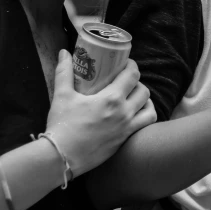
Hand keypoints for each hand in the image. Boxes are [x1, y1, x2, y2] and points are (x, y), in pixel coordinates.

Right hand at [46, 51, 156, 176]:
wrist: (61, 157)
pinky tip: (137, 113)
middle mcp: (124, 112)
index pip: (132, 75)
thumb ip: (64, 72)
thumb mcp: (62, 95)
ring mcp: (127, 128)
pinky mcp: (126, 140)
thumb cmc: (61, 125)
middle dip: (137, 82)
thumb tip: (64, 53)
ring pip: (149, 108)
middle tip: (127, 80)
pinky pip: (146, 124)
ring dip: (145, 99)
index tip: (126, 63)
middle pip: (143, 90)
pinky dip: (146, 116)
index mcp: (111, 99)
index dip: (132, 66)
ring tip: (134, 96)